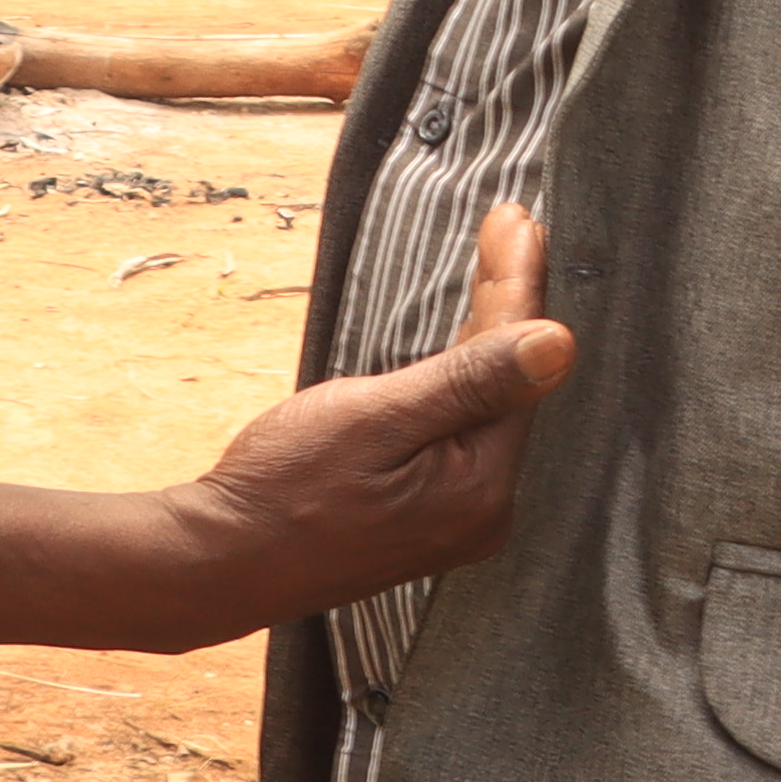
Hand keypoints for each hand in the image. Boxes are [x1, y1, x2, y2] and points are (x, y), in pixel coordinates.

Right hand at [177, 204, 571, 627]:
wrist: (219, 562)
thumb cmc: (283, 489)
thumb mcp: (376, 419)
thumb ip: (471, 381)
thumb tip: (560, 344)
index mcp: (481, 487)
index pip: (519, 365)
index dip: (518, 285)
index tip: (518, 220)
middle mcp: (485, 510)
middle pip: (511, 383)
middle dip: (509, 299)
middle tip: (510, 223)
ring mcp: (458, 517)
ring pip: (488, 403)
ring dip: (489, 333)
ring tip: (498, 262)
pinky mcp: (430, 515)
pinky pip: (464, 429)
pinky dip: (466, 377)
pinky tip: (467, 342)